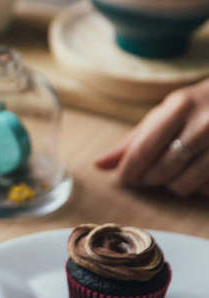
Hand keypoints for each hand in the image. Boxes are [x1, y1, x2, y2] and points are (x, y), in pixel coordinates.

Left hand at [96, 79, 208, 196]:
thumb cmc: (194, 108)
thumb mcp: (164, 114)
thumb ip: (133, 141)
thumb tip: (99, 165)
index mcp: (180, 107)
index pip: (145, 147)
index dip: (129, 169)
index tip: (123, 179)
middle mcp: (205, 124)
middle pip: (164, 168)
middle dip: (148, 179)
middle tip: (144, 178)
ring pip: (186, 184)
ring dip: (172, 186)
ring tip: (170, 175)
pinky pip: (206, 190)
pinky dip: (196, 188)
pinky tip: (194, 175)